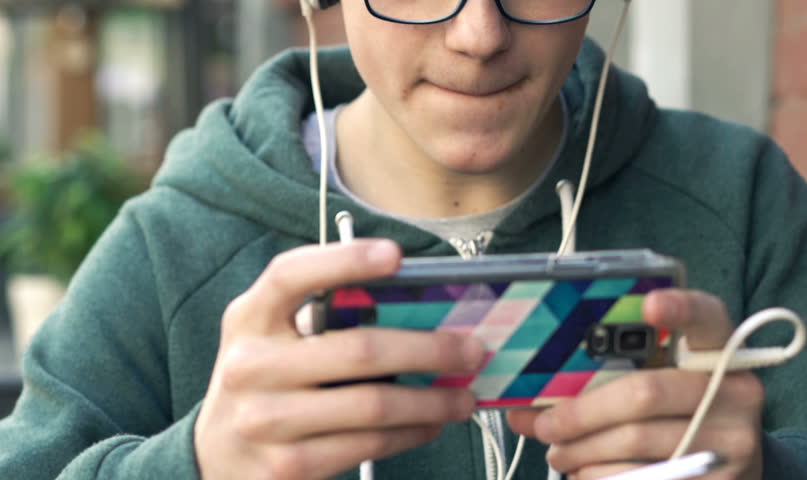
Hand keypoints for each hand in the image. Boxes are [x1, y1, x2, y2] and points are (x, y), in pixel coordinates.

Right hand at [195, 239, 484, 479]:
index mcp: (249, 318)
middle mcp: (252, 365)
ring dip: (432, 400)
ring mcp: (266, 420)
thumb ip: (319, 318)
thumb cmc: (263, 382)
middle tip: (472, 349)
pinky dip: (410, 433)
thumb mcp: (271, 338)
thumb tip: (415, 313)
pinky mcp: (286, 466)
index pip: (291, 275)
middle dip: (429, 349)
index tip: (396, 255)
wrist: (214, 458)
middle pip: (358, 349)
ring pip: (373, 404)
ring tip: (465, 395)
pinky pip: (367, 445)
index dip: (345, 260)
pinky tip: (430, 423)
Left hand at [507, 289, 764, 478]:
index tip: (650, 304)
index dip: (680, 307)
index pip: (707, 316)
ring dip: (582, 449)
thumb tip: (521, 405)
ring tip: (558, 453)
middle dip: (581, 412)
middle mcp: (737, 392)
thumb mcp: (660, 381)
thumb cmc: (678, 412)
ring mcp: (734, 441)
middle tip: (545, 424)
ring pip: (635, 441)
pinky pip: (644, 476)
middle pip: (644, 392)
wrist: (732, 465)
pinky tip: (586, 471)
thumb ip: (602, 379)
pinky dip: (601, 475)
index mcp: (720, 350)